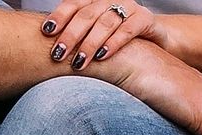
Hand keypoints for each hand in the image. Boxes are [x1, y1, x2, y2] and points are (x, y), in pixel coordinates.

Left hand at [39, 0, 160, 70]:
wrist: (154, 40)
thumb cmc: (117, 40)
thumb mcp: (95, 35)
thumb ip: (76, 37)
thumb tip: (47, 51)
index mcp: (94, 2)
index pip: (73, 4)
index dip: (59, 16)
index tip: (46, 31)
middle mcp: (110, 1)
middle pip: (87, 14)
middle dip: (71, 35)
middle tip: (58, 54)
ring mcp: (129, 8)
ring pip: (106, 22)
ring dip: (90, 43)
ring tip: (79, 62)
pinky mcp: (145, 19)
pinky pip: (128, 29)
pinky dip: (114, 43)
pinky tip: (103, 55)